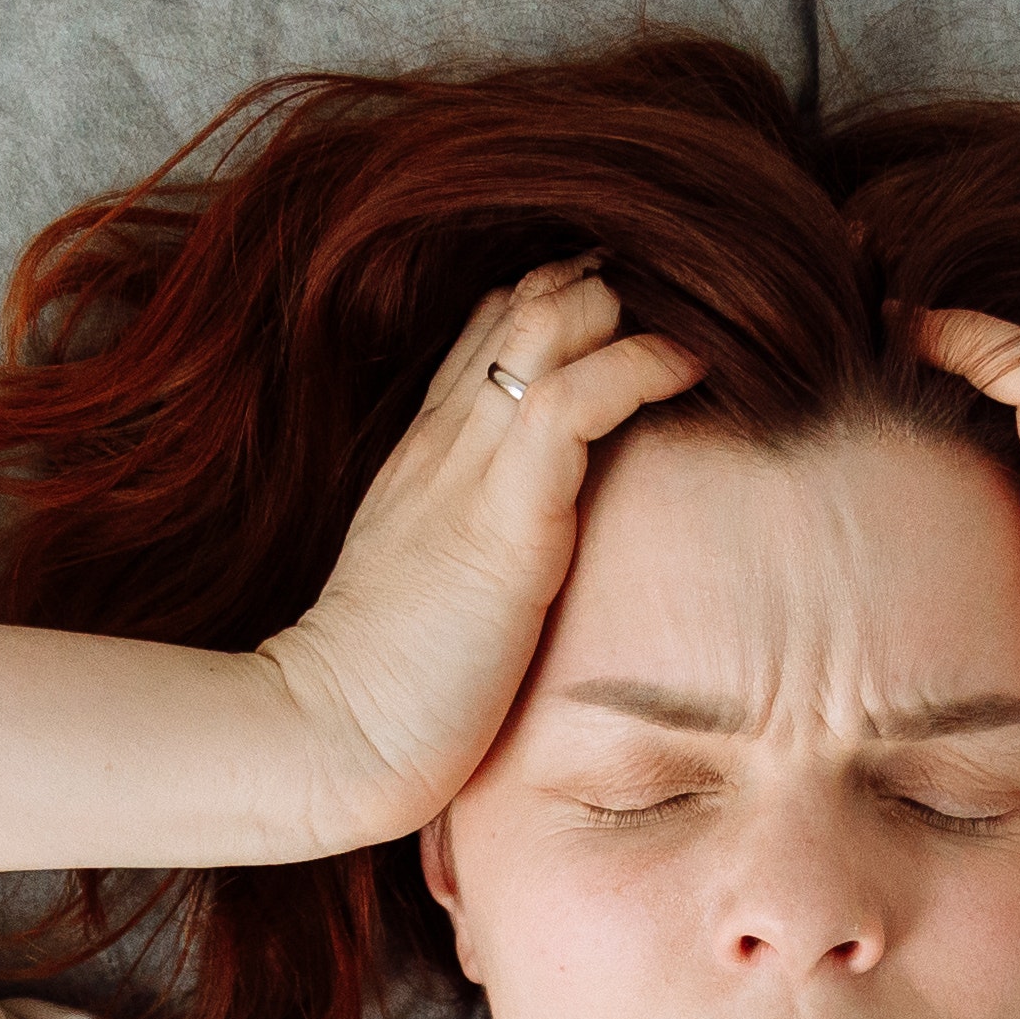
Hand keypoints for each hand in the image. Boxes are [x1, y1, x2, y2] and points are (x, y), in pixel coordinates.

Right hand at [260, 259, 705, 848]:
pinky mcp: (505, 514)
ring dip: (622, 305)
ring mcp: (468, 468)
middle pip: (519, 304)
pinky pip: (576, 399)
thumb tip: (537, 553)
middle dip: (600, 280)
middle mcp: (443, 441)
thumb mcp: (432, 597)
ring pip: (546, 325)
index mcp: (425, 458)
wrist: (328, 738)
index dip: (560, 299)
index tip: (631, 305)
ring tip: (691, 313)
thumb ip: (477, 553)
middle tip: (680, 286)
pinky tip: (691, 363)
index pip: (489, 335)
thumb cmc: (384, 695)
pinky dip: (641, 365)